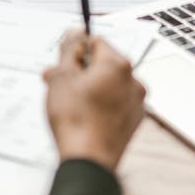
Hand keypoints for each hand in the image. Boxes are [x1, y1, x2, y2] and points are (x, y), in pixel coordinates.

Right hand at [43, 32, 145, 170]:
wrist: (88, 162)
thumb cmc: (75, 119)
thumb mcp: (62, 76)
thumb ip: (69, 49)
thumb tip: (76, 32)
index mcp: (118, 65)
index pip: (95, 42)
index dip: (75, 52)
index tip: (62, 65)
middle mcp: (132, 81)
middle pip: (102, 64)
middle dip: (79, 71)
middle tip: (58, 85)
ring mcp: (135, 103)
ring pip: (107, 84)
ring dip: (87, 88)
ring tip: (67, 104)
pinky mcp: (133, 121)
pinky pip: (114, 102)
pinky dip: (99, 105)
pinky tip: (82, 117)